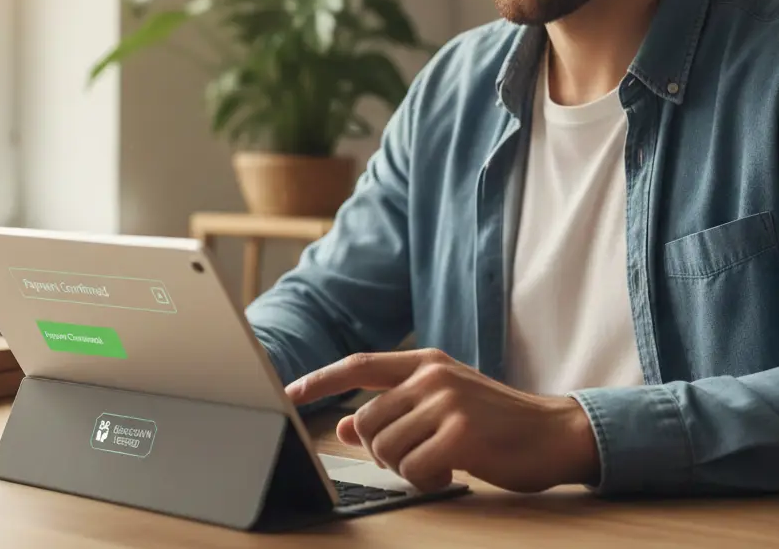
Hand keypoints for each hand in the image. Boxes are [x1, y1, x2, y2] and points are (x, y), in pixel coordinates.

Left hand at [286, 348, 599, 493]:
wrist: (553, 432)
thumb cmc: (494, 422)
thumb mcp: (441, 406)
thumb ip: (394, 410)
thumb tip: (344, 426)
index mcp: (425, 361)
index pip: (359, 365)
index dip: (320, 379)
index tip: (290, 391)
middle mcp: (431, 375)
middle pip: (368, 420)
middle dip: (381, 450)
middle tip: (415, 457)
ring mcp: (446, 401)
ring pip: (386, 446)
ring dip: (405, 467)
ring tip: (437, 461)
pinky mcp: (461, 432)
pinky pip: (413, 468)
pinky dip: (425, 480)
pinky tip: (449, 472)